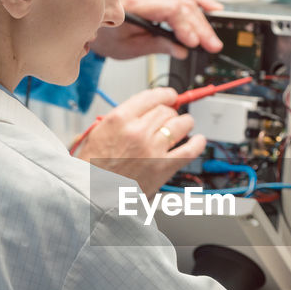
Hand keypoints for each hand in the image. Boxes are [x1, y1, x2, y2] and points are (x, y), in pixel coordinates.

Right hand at [74, 87, 206, 196]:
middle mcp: (138, 131)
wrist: (92, 194)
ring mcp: (153, 149)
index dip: (165, 95)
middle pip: (166, 111)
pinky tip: (198, 140)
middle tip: (171, 116)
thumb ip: (121, 119)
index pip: (151, 96)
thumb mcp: (97, 132)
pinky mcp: (163, 167)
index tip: (170, 96)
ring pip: (180, 125)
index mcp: (119, 119)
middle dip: (171, 112)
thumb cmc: (92, 167)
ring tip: (184, 125)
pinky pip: (189, 150)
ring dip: (184, 123)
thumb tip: (142, 111)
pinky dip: (197, 143)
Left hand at [89, 0, 224, 59]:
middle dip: (199, 27)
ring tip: (213, 34)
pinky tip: (211, 8)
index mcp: (133, 5)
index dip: (185, 26)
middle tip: (211, 45)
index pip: (169, 9)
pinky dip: (198, 1)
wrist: (95, 24)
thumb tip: (181, 50)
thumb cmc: (106, 35)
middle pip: (180, 4)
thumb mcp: (129, 48)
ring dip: (202, 17)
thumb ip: (157, 46)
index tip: (195, 43)